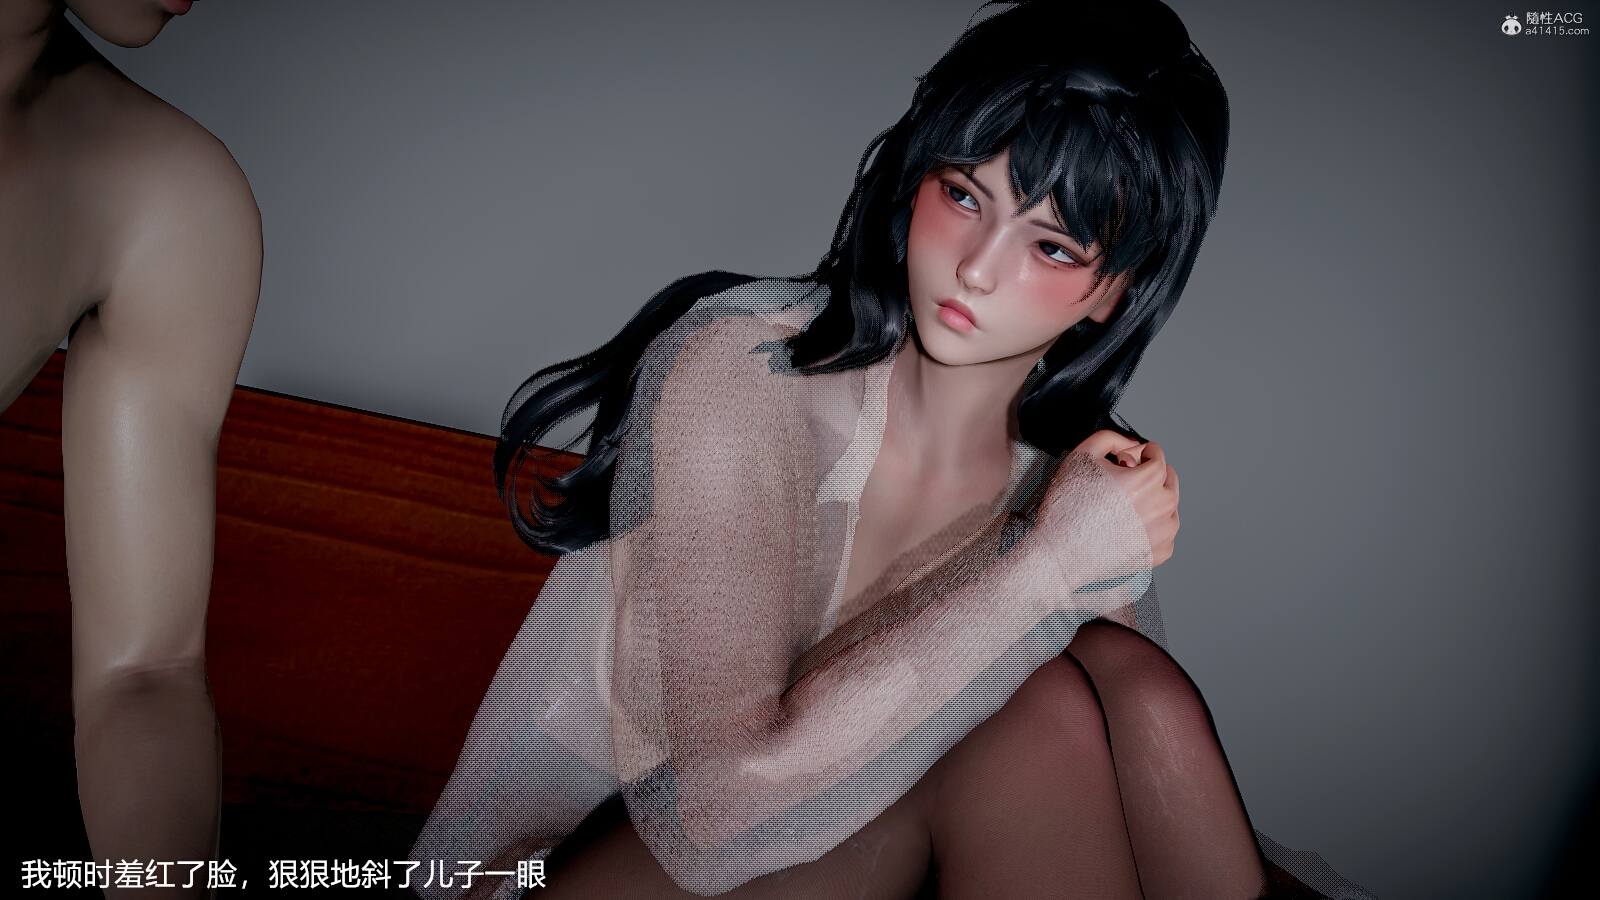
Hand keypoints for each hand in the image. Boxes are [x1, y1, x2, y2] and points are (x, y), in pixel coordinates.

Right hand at [1069, 430, 1179, 565]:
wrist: (1059, 553)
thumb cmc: (1067, 510)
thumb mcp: (1081, 456)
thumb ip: (1110, 438)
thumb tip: (1131, 444)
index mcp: (1144, 482)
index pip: (1158, 456)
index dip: (1140, 453)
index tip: (1128, 461)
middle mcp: (1159, 508)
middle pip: (1168, 479)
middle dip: (1150, 475)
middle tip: (1122, 484)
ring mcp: (1162, 533)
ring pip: (1170, 505)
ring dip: (1153, 500)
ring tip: (1123, 507)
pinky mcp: (1159, 552)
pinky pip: (1166, 531)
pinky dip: (1153, 526)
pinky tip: (1129, 525)